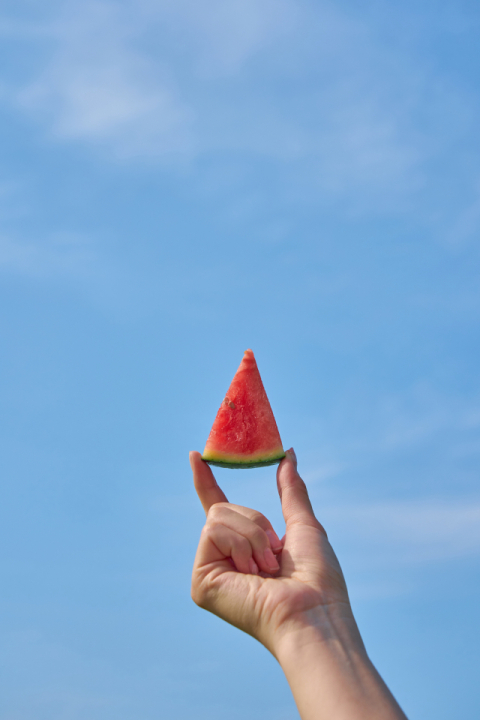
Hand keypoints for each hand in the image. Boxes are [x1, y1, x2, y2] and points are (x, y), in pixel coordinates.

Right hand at [190, 448, 356, 656]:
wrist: (313, 611)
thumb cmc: (316, 578)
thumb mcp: (303, 524)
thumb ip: (291, 490)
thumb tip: (289, 453)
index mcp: (243, 547)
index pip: (218, 506)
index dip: (206, 481)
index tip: (195, 455)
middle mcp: (222, 558)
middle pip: (222, 508)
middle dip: (255, 523)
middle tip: (274, 555)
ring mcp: (209, 570)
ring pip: (217, 517)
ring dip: (252, 537)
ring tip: (266, 570)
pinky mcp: (201, 581)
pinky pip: (212, 532)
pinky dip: (240, 546)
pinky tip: (251, 576)